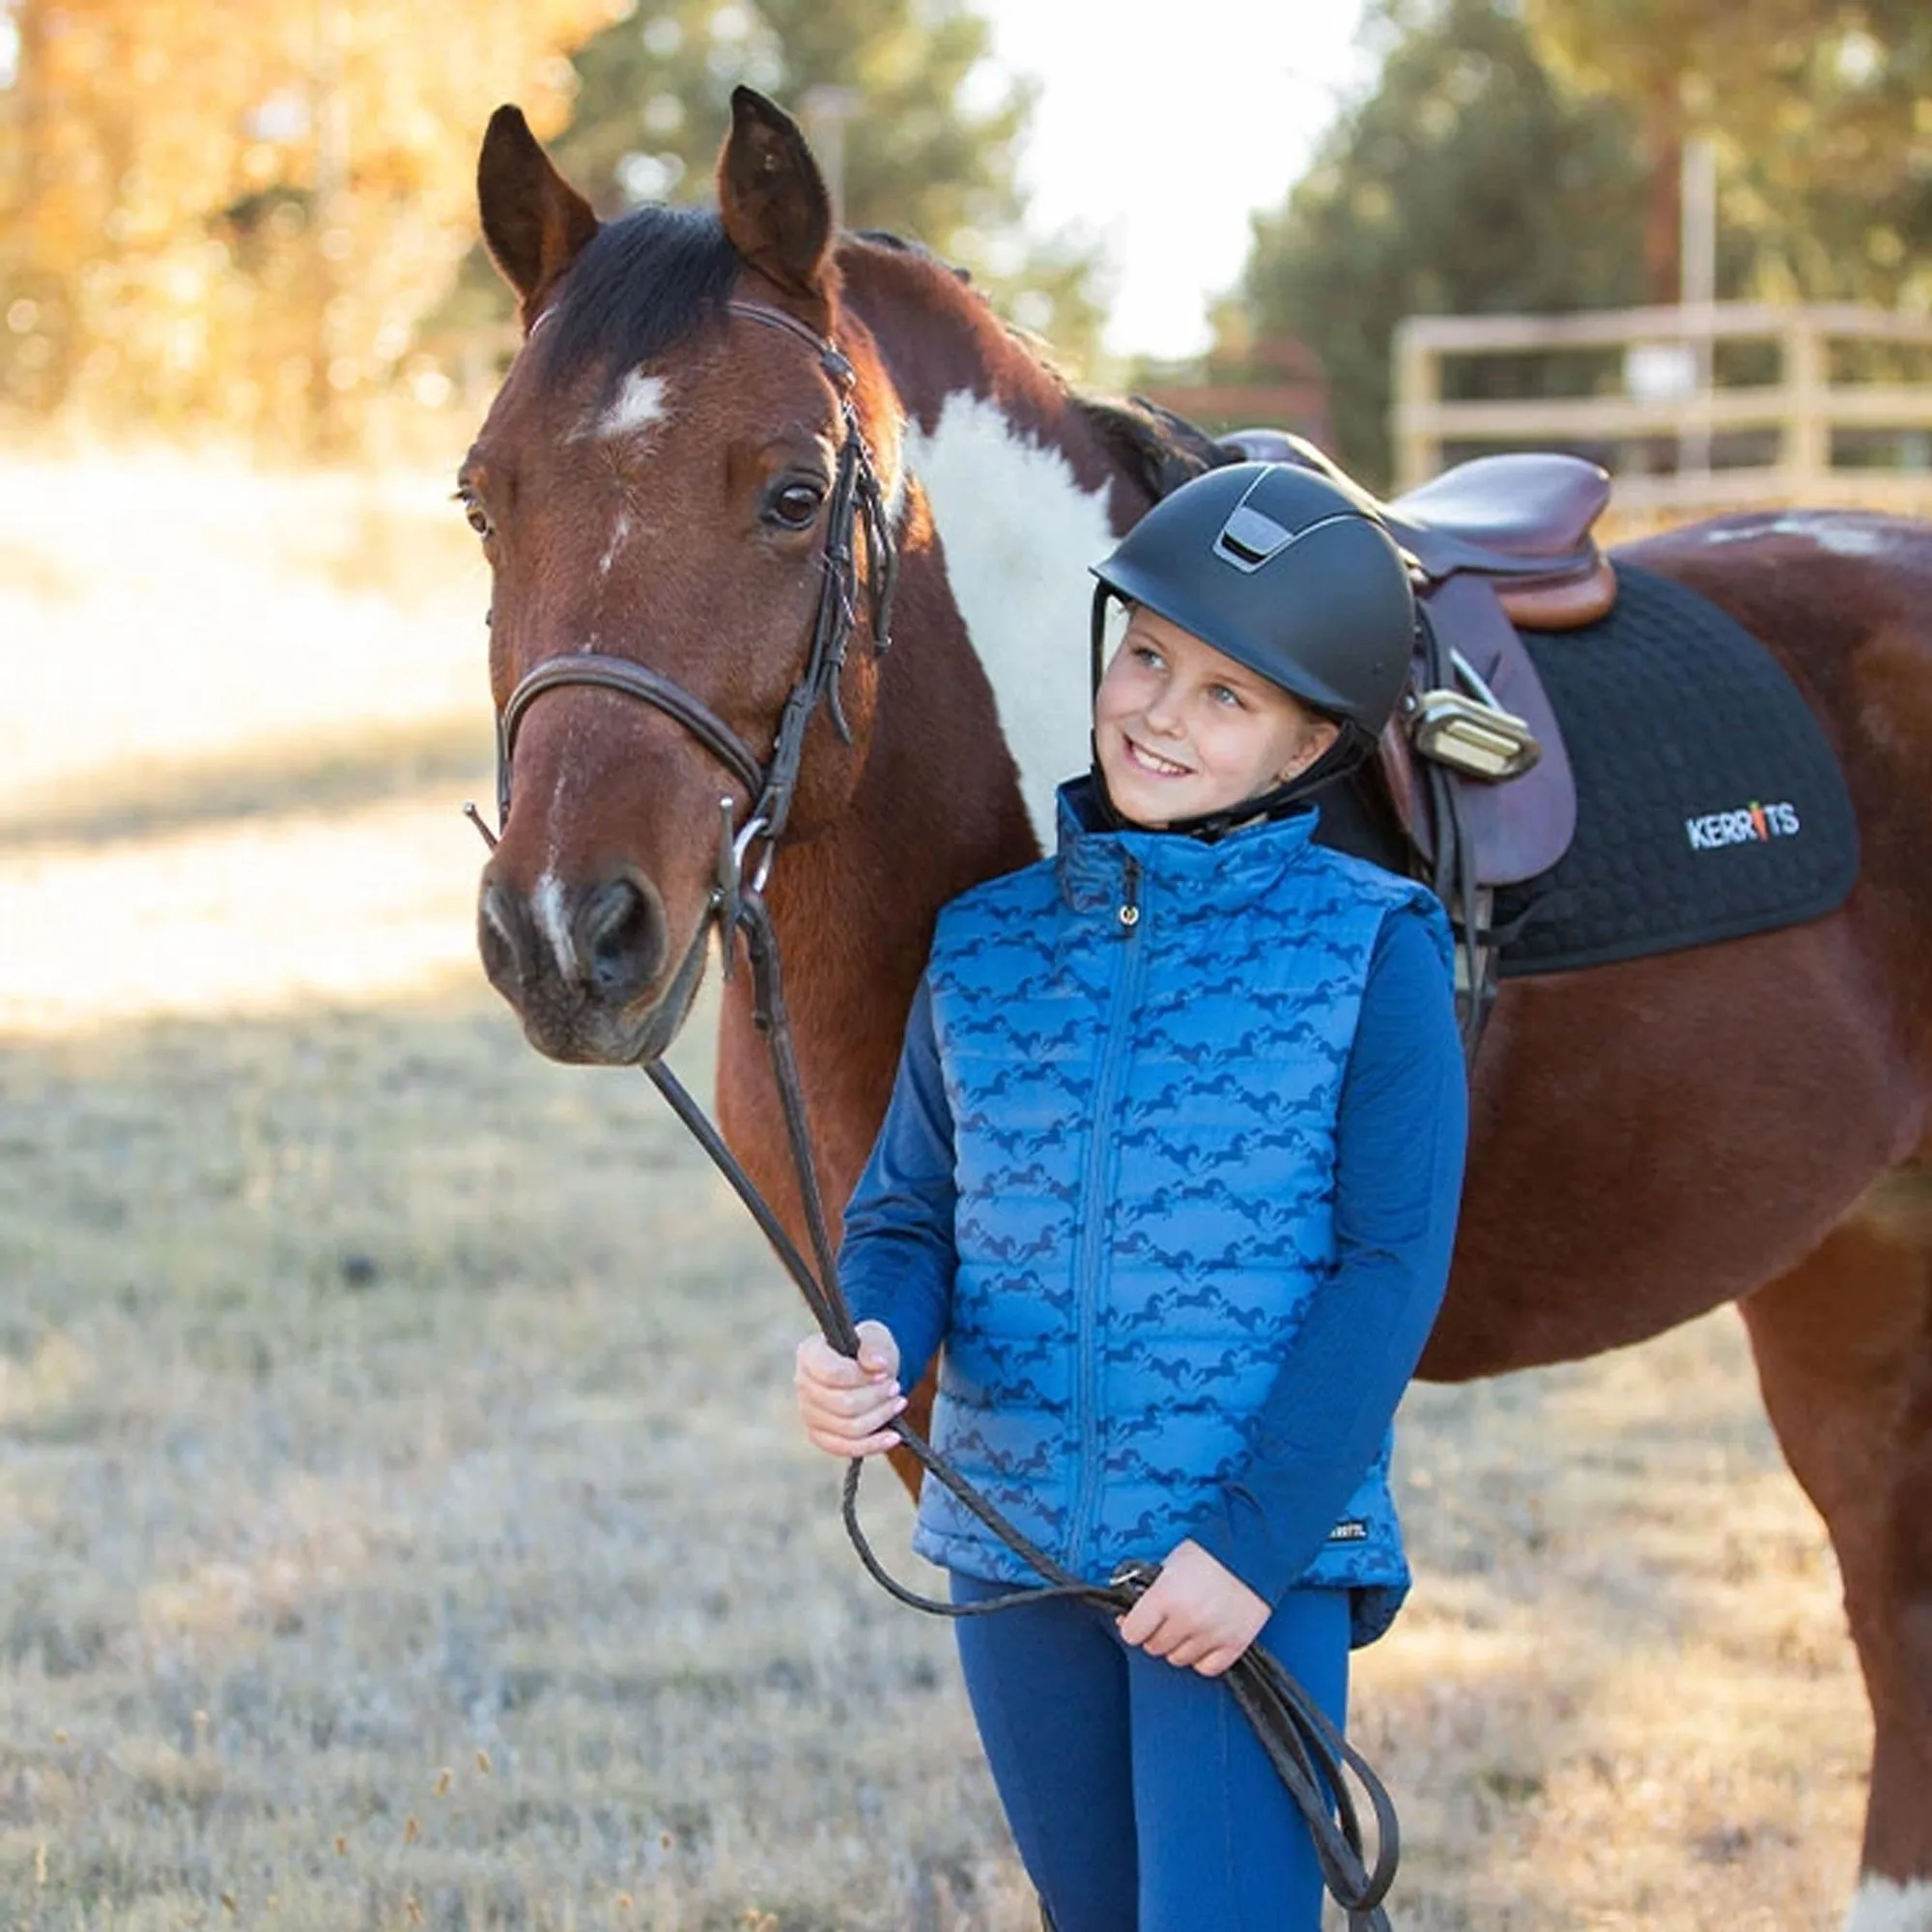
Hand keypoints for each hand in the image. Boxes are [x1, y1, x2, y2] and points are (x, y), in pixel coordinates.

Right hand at [794, 1321, 904, 1458]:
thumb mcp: (874, 1337)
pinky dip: (873, 1445)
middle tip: (896, 1388)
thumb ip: (873, 1347)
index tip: (885, 1372)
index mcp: (809, 1354)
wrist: (866, 1369)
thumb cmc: (866, 1351)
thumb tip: (877, 1365)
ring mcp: (808, 1413)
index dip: (862, 1377)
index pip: (832, 1373)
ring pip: (848, 1428)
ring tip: (898, 1404)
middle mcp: (803, 1385)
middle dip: (876, 1398)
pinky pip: (846, 1448)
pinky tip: (893, 1437)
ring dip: (879, 1417)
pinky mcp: (818, 1436)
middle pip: (843, 1404)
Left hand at [1115, 1539, 1269, 1677]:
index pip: (1132, 1633)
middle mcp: (1187, 1620)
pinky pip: (1206, 1669)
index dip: (1132, 1626)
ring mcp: (1211, 1635)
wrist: (1252, 1549)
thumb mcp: (1170, 1562)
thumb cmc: (1212, 1550)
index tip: (1136, 1621)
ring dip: (1179, 1646)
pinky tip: (1203, 1639)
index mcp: (1166, 1596)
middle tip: (1165, 1619)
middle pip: (1155, 1647)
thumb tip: (1134, 1611)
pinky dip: (1202, 1658)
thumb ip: (1151, 1590)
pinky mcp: (1233, 1645)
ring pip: (1178, 1659)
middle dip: (1156, 1633)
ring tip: (1187, 1625)